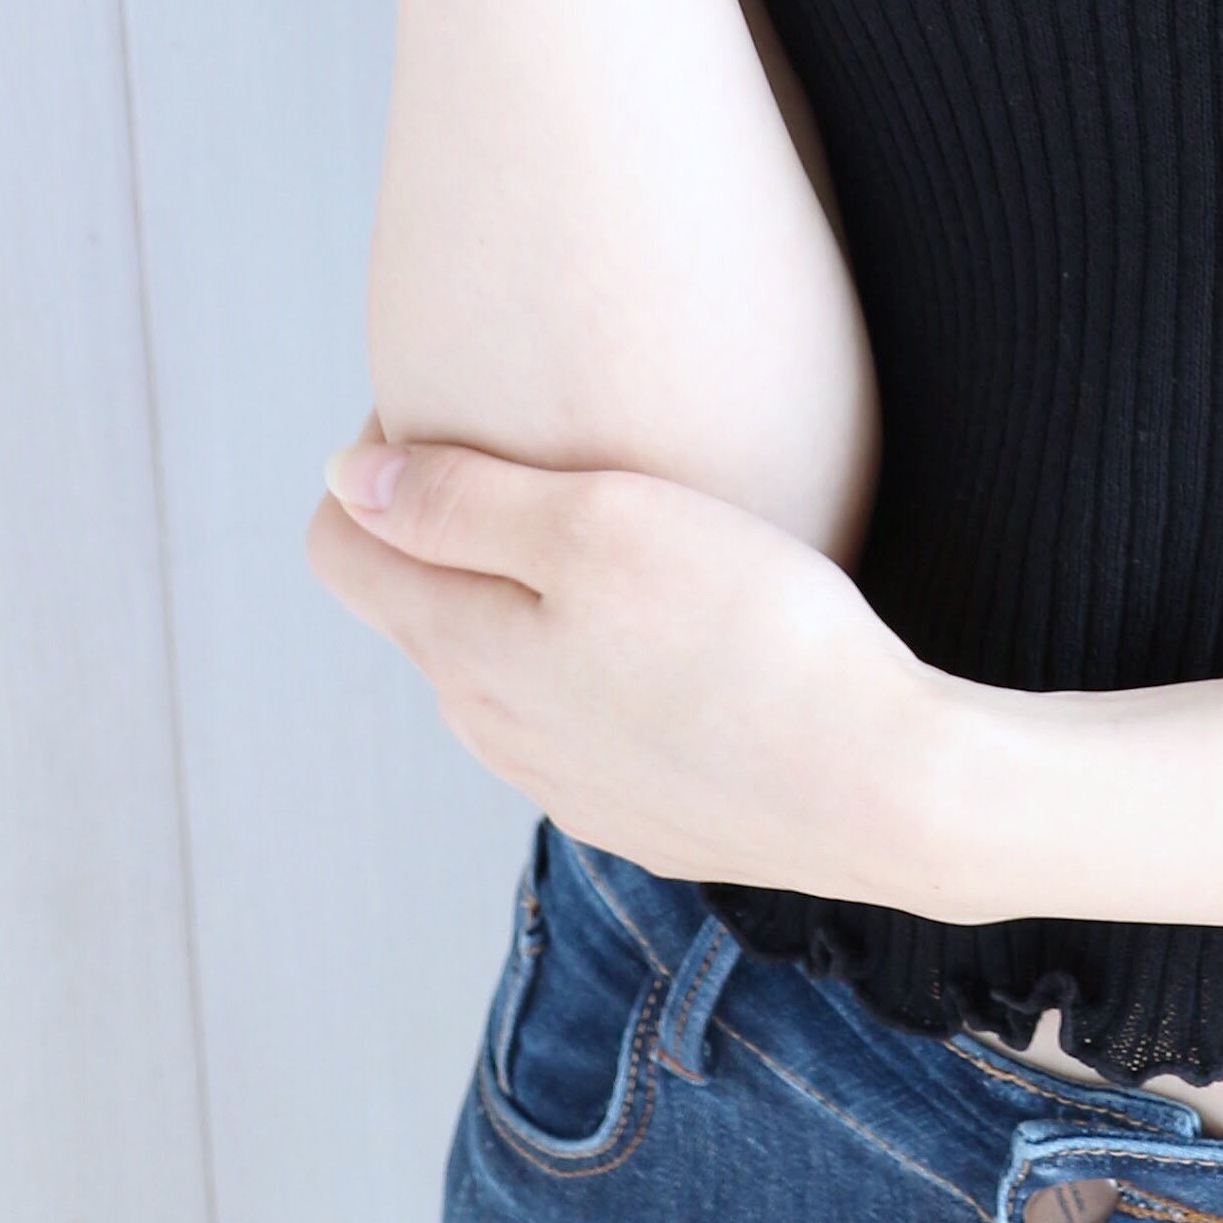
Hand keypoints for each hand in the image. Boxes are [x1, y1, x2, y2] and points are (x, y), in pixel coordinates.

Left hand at [306, 428, 979, 910]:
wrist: (882, 786)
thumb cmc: (749, 630)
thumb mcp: (600, 525)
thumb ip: (459, 501)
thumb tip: (342, 479)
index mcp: (462, 648)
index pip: (339, 549)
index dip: (372, 463)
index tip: (459, 408)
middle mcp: (489, 728)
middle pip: (420, 604)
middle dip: (453, 529)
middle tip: (555, 455)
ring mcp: (563, 784)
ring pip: (503, 668)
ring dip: (530, 602)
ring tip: (628, 542)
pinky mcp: (639, 813)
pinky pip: (580, 722)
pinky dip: (598, 666)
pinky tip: (684, 636)